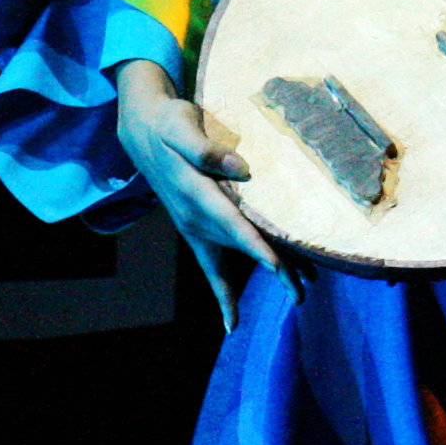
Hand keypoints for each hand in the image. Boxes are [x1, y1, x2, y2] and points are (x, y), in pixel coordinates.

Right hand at [112, 61, 291, 301]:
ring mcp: (194, 226)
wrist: (142, 131)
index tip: (277, 265)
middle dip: (274, 269)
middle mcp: (195, 217)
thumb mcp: (181, 126)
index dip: (255, 245)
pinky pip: (210, 268)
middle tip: (303, 292)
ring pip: (236, 256)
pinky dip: (222, 294)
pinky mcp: (196, 228)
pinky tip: (231, 321)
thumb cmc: (168, 123)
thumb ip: (205, 148)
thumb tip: (241, 167)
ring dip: (266, 273)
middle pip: (241, 247)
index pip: (232, 223)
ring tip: (301, 292)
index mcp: (196, 193)